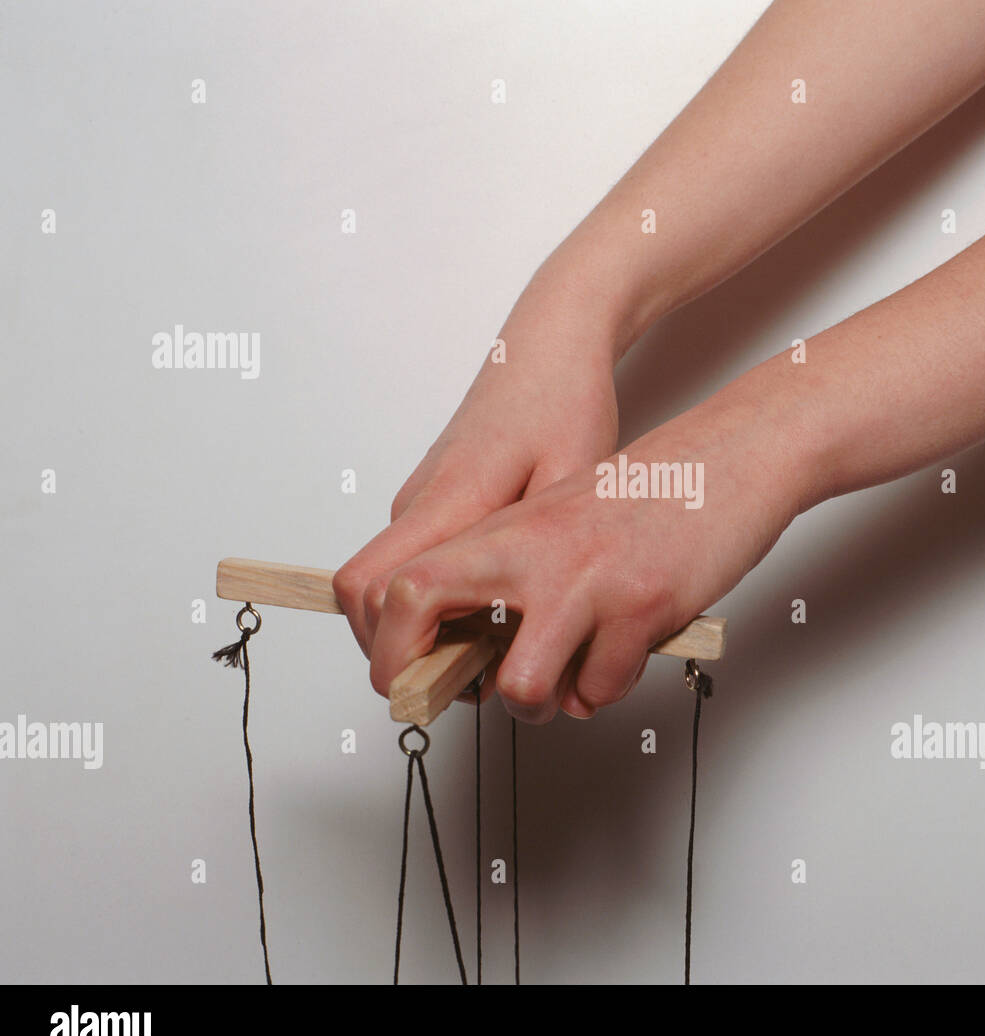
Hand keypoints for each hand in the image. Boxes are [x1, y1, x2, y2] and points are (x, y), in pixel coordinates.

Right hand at [333, 257, 626, 672]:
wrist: (549, 344)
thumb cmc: (563, 403)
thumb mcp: (571, 483)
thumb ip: (538, 556)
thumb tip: (520, 631)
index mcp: (450, 499)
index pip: (377, 591)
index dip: (388, 652)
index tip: (423, 691)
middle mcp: (420, 500)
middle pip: (363, 598)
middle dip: (395, 650)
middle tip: (459, 683)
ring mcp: (420, 497)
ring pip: (385, 583)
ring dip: (416, 626)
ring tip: (481, 652)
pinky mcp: (432, 496)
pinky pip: (408, 563)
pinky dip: (430, 599)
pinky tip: (484, 611)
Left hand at [363, 386, 811, 722]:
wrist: (727, 458)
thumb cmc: (645, 494)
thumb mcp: (557, 518)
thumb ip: (510, 572)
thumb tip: (473, 646)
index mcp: (505, 530)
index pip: (404, 585)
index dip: (387, 642)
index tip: (403, 676)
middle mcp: (533, 552)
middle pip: (427, 616)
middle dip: (426, 681)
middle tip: (454, 698)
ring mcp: (586, 581)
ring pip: (524, 687)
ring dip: (540, 705)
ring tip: (563, 684)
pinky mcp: (641, 606)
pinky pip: (601, 689)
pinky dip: (607, 688)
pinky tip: (622, 656)